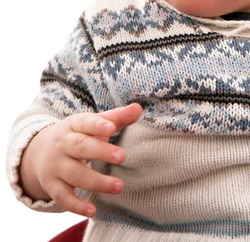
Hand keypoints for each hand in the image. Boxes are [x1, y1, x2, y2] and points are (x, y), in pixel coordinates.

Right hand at [19, 103, 141, 216]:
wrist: (40, 151)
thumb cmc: (77, 134)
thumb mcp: (93, 123)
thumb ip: (116, 118)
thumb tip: (138, 108)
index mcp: (74, 125)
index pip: (85, 123)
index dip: (98, 125)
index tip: (112, 128)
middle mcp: (63, 144)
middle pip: (80, 147)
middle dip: (100, 152)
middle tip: (122, 156)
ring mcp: (56, 166)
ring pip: (75, 174)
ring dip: (97, 181)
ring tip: (119, 186)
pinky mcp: (52, 185)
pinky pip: (63, 197)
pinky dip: (76, 205)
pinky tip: (93, 211)